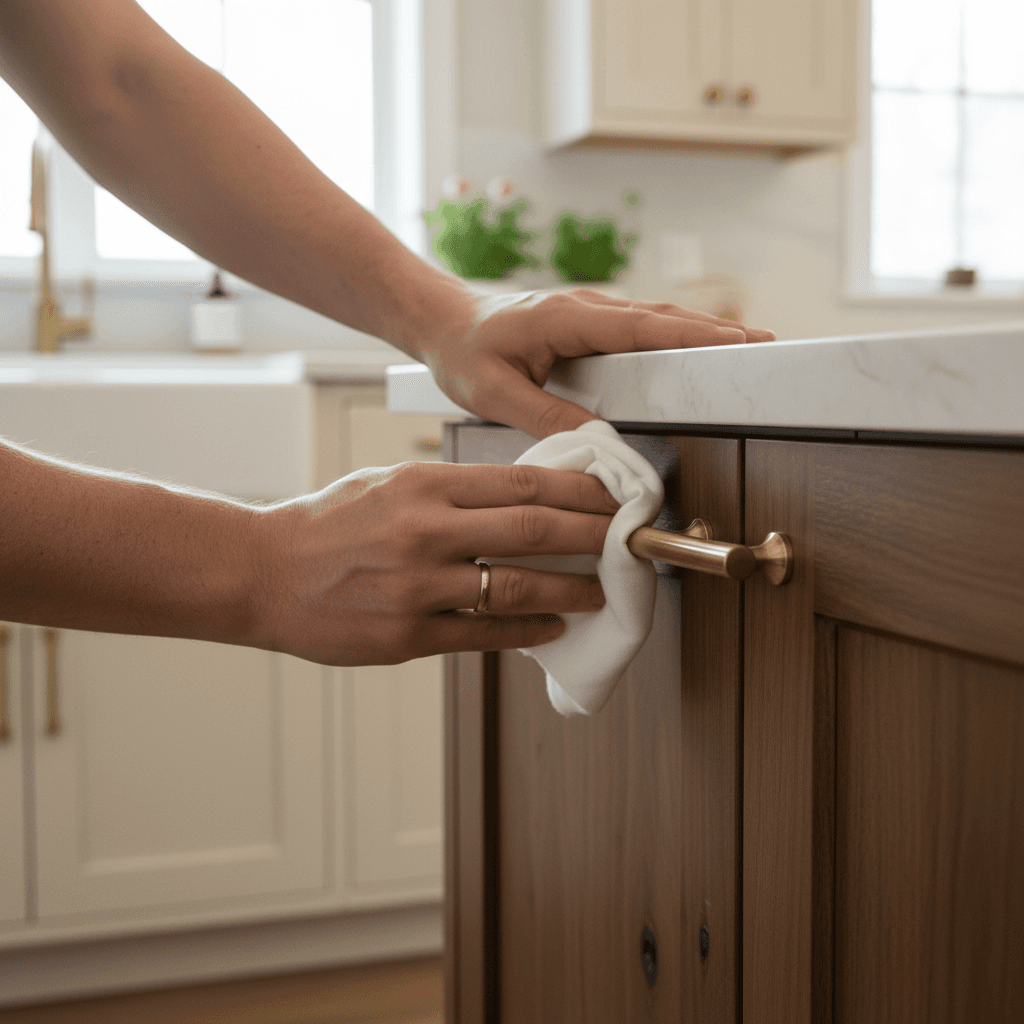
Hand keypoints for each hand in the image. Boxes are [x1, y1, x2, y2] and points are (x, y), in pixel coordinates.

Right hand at [249, 461, 619, 665]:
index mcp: (423, 484)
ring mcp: (417, 587)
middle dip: (594, 536)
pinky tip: (554, 626)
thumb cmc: (329, 524)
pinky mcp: (407, 636)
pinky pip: (485, 634)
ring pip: (519, 587)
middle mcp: (425, 531)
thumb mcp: (389, 483)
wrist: (263, 572)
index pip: (524, 482)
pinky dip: (528, 631)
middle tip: (626, 542)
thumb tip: (522, 498)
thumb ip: (452, 490)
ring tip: (600, 591)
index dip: (580, 492)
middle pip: (535, 530)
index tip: (611, 500)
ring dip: (573, 590)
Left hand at [421, 287, 775, 438]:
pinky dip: (675, 336)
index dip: (694, 334)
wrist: (440, 320)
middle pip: (662, 319)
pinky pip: (640, 328)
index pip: (641, 327)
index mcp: (565, 318)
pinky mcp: (588, 323)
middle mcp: (584, 307)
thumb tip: (601, 441)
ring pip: (655, 321)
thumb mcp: (496, 392)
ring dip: (701, 331)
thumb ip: (548, 415)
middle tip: (768, 346)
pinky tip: (696, 350)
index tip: (738, 342)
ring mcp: (589, 312)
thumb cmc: (462, 351)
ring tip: (748, 348)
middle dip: (716, 331)